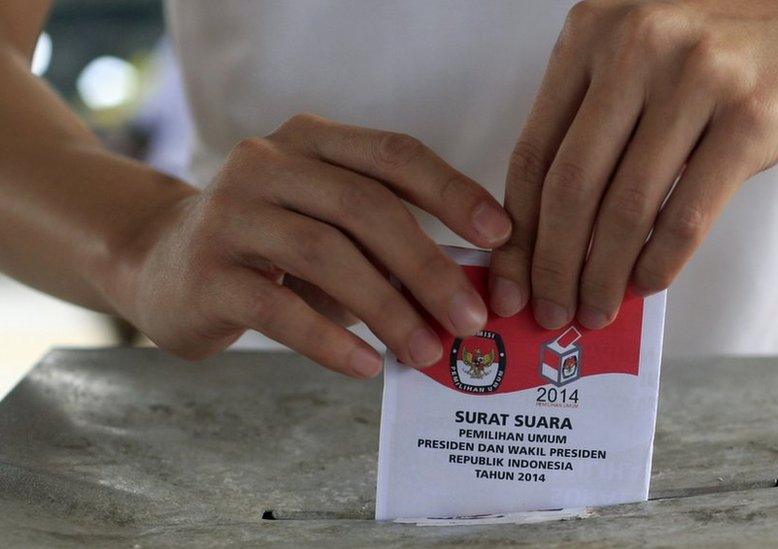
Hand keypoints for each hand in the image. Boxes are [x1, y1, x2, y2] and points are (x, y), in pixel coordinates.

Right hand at [110, 114, 511, 376]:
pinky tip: (366, 366)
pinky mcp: (205, 272)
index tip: (500, 235)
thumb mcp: (329, 224)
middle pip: (365, 206)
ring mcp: (230, 214)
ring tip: (426, 352)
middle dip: (428, 265)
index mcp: (311, 140)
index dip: (452, 191)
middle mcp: (267, 163)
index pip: (395, 154)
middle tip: (471, 318)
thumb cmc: (272, 246)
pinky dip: (330, 340)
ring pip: (325, 254)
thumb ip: (386, 242)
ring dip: (387, 309)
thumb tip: (465, 289)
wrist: (162, 262)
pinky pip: (278, 308)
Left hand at [489, 0, 777, 328]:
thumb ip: (591, 128)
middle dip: (552, 265)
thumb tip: (549, 238)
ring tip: (596, 310)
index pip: (533, 152)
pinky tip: (646, 284)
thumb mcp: (635, 65)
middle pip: (571, 185)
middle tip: (551, 311)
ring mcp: (696, 77)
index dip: (517, 232)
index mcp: (590, 32)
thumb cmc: (716, 55)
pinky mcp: (751, 116)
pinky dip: (659, 262)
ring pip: (625, 206)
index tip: (509, 282)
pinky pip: (686, 214)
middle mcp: (635, 46)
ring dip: (603, 275)